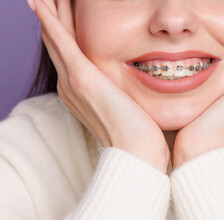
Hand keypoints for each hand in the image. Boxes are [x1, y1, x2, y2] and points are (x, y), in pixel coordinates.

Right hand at [28, 0, 169, 172]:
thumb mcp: (127, 107)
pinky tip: (41, 3)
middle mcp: (70, 86)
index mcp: (81, 91)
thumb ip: (122, 92)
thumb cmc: (137, 135)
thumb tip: (134, 87)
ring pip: (56, 37)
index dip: (64, 30)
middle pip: (57, 42)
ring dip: (52, 13)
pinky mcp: (82, 78)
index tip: (65, 11)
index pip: (69, 52)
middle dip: (55, 16)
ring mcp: (72, 82)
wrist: (137, 154)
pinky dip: (50, 21)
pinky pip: (61, 41)